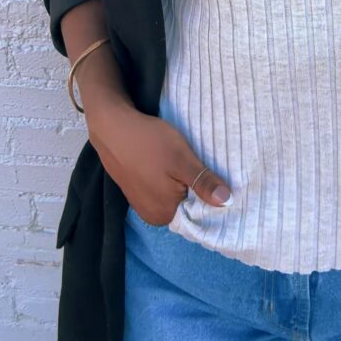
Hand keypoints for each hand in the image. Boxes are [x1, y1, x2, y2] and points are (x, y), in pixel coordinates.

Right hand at [87, 101, 233, 224]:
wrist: (112, 126)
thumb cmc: (149, 143)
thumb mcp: (182, 160)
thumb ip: (203, 183)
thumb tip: (227, 202)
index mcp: (165, 214)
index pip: (198, 211)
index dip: (207, 191)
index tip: (212, 172)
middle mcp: (151, 215)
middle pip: (185, 202)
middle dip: (192, 184)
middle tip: (195, 160)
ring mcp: (141, 201)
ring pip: (172, 191)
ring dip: (179, 177)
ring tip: (180, 158)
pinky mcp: (134, 187)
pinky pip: (159, 185)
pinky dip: (166, 173)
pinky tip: (165, 158)